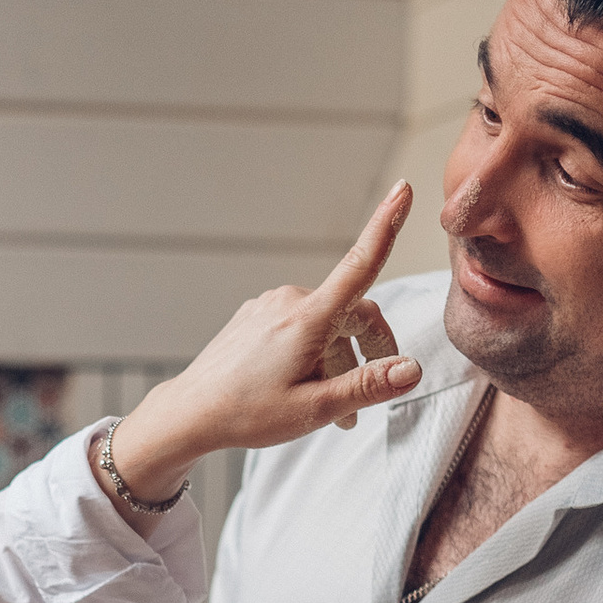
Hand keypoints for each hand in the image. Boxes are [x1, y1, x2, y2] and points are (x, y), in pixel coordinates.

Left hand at [108, 185, 423, 500]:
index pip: (361, 263)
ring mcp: (271, 305)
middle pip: (353, 311)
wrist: (190, 413)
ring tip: (336, 410)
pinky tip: (307, 387)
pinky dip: (316, 353)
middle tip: (368, 400)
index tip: (403, 190)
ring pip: (328, 323)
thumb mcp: (316, 408)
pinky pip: (302, 326)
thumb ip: (367, 386)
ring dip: (340, 359)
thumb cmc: (248, 412)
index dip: (386, 225)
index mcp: (309, 318)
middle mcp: (290, 300)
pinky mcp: (257, 315)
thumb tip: (411, 369)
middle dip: (370, 351)